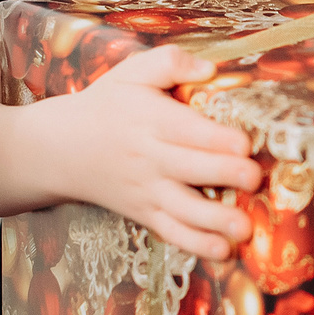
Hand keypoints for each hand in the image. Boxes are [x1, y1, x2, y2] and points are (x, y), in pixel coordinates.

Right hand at [29, 44, 261, 257]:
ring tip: (244, 228)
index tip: (243, 142)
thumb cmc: (106, 106)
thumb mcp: (131, 73)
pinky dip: (195, 244)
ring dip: (214, 220)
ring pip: (183, 208)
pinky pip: (171, 231)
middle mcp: (150, 157)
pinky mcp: (144, 213)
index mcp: (151, 120)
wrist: (60, 149)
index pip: (185, 130)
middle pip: (190, 167)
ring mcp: (147, 190)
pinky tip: (222, 252)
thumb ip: (170, 62)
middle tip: (253, 177)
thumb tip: (210, 68)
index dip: (215, 137)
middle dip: (224, 174)